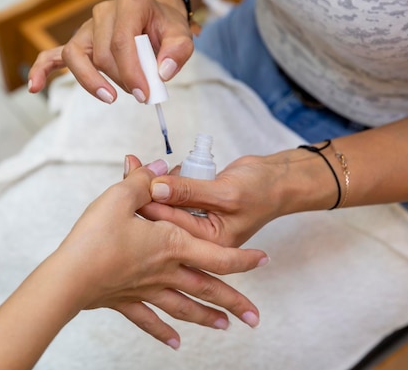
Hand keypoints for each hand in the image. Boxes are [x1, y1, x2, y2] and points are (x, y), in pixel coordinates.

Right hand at [28, 0, 192, 103]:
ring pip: (78, 57)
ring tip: (109, 97)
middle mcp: (104, 11)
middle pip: (103, 53)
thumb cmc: (165, 28)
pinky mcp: (79, 44)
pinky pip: (54, 56)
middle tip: (142, 93)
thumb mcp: (182, 36)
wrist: (155, 19)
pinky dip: (43, 70)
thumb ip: (178, 52)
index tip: (145, 94)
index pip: (122, 41)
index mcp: (130, 3)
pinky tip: (35, 88)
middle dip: (122, 79)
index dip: (131, 72)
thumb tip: (162, 73)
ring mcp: (87, 28)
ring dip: (93, 81)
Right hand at [55, 156, 267, 347]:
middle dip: (234, 302)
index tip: (263, 261)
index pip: (218, 256)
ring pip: (185, 307)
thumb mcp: (120, 196)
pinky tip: (175, 344)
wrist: (68, 277)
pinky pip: (149, 320)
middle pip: (208, 289)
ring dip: (206, 317)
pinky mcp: (126, 301)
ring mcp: (147, 290)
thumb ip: (145, 180)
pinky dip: (162, 332)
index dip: (244, 259)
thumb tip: (162, 168)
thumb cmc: (95, 237)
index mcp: (171, 244)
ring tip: (225, 327)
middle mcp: (165, 272)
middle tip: (254, 317)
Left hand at [135, 155, 296, 247]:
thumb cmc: (261, 191)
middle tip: (129, 164)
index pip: (170, 224)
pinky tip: (159, 167)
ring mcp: (196, 221)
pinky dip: (168, 180)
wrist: (278, 181)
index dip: (149, 201)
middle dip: (145, 188)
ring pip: (165, 202)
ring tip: (137, 162)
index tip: (130, 180)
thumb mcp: (226, 192)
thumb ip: (190, 191)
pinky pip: (174, 195)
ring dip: (154, 182)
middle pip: (162, 214)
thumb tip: (155, 187)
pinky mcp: (195, 206)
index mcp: (208, 245)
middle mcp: (199, 237)